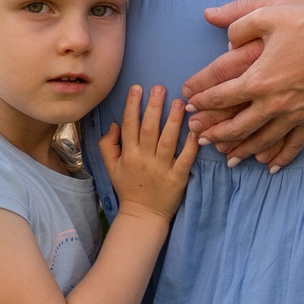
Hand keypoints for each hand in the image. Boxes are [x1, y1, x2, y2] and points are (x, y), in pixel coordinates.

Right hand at [98, 84, 197, 221]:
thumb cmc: (128, 188)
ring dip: (173, 120)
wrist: (142, 215)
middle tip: (159, 88)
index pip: (129, 125)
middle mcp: (144, 159)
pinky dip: (191, 145)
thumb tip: (114, 124)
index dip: (132, 105)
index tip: (137, 87)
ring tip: (179, 102)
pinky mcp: (177, 178)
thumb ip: (107, 144)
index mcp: (128, 154)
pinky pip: (185, 159)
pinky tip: (196, 129)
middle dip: (153, 107)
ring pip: (168, 141)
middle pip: (149, 129)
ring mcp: (162, 169)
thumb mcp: (110, 167)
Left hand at [185, 0, 303, 171]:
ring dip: (242, 150)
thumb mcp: (268, 13)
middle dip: (215, 133)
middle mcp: (273, 102)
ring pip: (262, 140)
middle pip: (237, 126)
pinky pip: (295, 143)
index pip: (221, 95)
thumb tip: (222, 33)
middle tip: (199, 139)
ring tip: (227, 157)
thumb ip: (238, 23)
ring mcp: (295, 113)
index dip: (202, 101)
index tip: (190, 105)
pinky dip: (281, 156)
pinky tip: (271, 166)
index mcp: (257, 78)